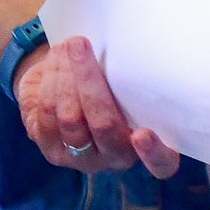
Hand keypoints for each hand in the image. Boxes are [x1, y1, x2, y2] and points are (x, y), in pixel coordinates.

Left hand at [16, 36, 175, 176]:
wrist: (60, 94)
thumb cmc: (104, 85)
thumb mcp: (122, 84)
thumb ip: (127, 80)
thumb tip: (123, 47)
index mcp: (146, 146)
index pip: (162, 164)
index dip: (154, 153)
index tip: (143, 134)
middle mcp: (115, 158)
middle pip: (104, 125)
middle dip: (89, 80)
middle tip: (80, 45)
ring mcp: (81, 159)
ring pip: (70, 117)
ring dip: (65, 74)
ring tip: (67, 46)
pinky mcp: (51, 150)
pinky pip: (48, 112)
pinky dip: (50, 80)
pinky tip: (56, 60)